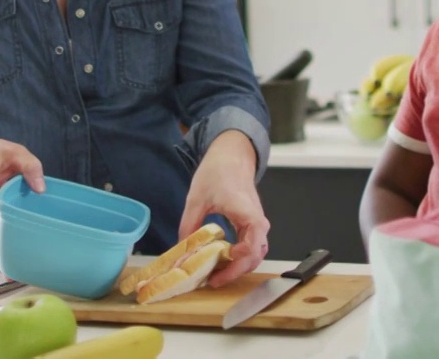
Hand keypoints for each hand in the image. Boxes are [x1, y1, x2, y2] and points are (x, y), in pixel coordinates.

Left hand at [178, 131, 268, 287]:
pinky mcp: (252, 225)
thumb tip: (181, 251)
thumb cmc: (218, 172)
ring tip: (217, 274)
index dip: (237, 263)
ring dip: (239, 267)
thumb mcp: (196, 199)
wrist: (232, 157)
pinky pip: (252, 247)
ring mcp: (257, 224)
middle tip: (213, 280)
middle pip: (256, 256)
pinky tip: (221, 261)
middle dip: (236, 272)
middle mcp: (257, 221)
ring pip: (256, 254)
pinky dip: (239, 258)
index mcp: (247, 213)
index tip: (218, 270)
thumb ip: (189, 225)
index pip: (252, 246)